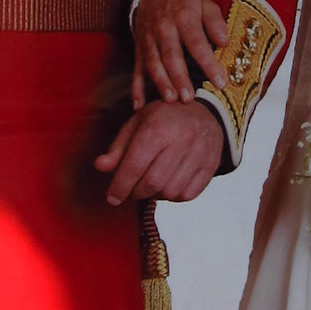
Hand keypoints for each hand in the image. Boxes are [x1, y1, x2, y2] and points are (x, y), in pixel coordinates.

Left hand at [96, 101, 224, 204]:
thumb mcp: (138, 124)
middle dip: (136, 193)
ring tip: (150, 185)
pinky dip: (173, 197)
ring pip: (170, 192)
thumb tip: (100, 166)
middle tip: (131, 190)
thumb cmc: (165, 118)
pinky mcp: (211, 165)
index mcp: (158, 127)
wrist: (205, 111)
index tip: (112, 198)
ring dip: (155, 195)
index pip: (135, 165)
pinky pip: (188, 194)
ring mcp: (199, 153)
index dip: (120, 186)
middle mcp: (181, 140)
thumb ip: (118, 147)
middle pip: (152, 183)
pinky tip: (168, 185)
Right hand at [133, 0, 228, 106]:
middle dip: (179, 78)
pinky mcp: (139, 48)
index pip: (197, 43)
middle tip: (189, 98)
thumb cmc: (186, 2)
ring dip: (161, 83)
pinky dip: (136, 88)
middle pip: (171, 56)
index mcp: (183, 18)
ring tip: (171, 100)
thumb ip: (216, 22)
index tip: (220, 82)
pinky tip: (139, 105)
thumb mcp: (205, 4)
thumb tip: (225, 42)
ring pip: (153, 64)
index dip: (208, 63)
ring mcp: (148, 40)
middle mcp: (164, 30)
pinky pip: (137, 69)